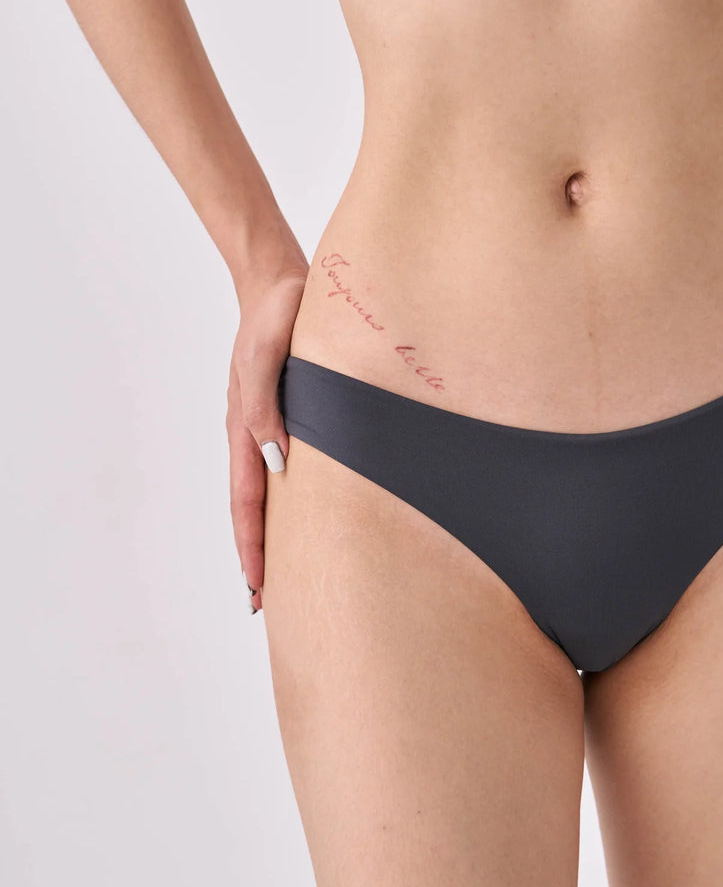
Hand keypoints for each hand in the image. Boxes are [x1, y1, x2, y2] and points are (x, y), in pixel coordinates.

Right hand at [226, 267, 307, 611]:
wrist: (281, 281)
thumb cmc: (278, 313)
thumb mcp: (268, 354)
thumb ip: (266, 405)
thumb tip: (277, 460)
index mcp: (246, 427)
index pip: (248, 502)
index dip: (252, 547)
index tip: (258, 589)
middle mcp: (256, 433)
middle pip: (255, 509)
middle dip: (261, 556)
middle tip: (269, 605)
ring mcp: (273, 425)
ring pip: (273, 492)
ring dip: (278, 533)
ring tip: (291, 574)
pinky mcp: (294, 412)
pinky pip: (294, 466)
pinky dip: (297, 499)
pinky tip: (313, 514)